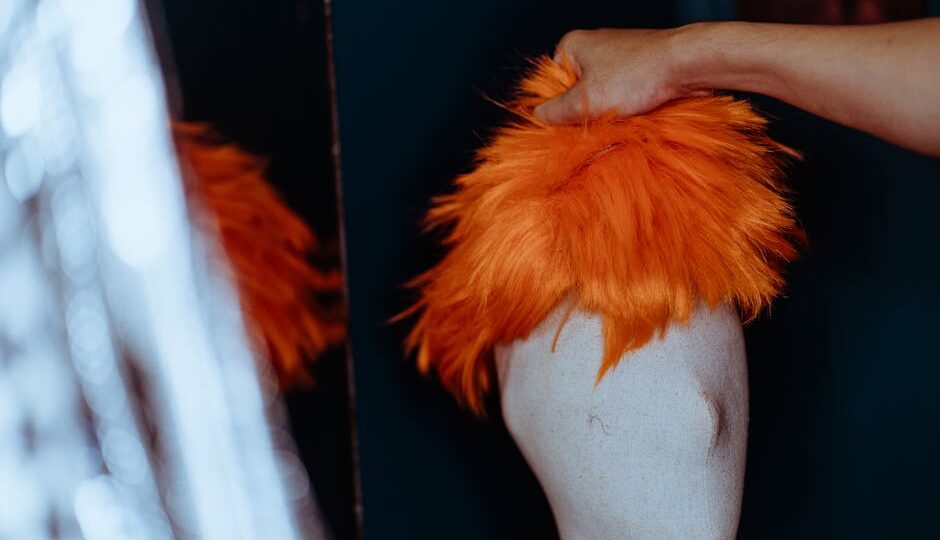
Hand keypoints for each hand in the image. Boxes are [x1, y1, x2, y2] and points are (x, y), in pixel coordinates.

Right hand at [534, 27, 704, 123]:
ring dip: (605, 113)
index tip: (565, 123)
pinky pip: (621, 94)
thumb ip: (557, 111)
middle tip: (591, 125)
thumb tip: (538, 117)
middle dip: (583, 111)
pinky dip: (624, 108)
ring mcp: (618, 57)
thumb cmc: (638, 74)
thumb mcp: (587, 101)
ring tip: (615, 121)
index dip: (557, 106)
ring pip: (600, 95)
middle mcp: (594, 46)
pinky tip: (632, 117)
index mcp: (573, 46)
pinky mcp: (638, 69)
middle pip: (576, 90)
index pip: (550, 82)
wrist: (687, 65)